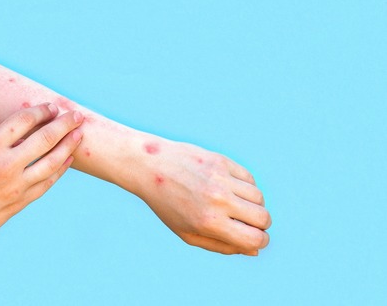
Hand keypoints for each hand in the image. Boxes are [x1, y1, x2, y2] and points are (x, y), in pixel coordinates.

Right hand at [0, 103, 83, 245]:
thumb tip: (10, 139)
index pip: (23, 121)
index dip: (41, 111)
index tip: (52, 106)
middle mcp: (7, 164)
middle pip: (45, 138)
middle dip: (64, 124)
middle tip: (77, 115)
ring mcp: (17, 185)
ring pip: (52, 161)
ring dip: (69, 145)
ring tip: (79, 134)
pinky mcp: (21, 201)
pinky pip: (47, 182)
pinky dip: (60, 169)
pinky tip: (68, 159)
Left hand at [133, 139, 270, 254]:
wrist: (148, 166)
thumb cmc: (168, 204)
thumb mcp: (188, 232)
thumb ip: (222, 246)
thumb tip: (254, 250)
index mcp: (208, 222)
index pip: (254, 240)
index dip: (259, 243)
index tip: (252, 239)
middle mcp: (218, 200)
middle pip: (263, 219)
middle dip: (260, 225)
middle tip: (243, 221)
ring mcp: (221, 178)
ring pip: (259, 197)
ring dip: (253, 205)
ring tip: (234, 204)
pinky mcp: (221, 160)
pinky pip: (249, 179)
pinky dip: (245, 186)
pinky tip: (229, 188)